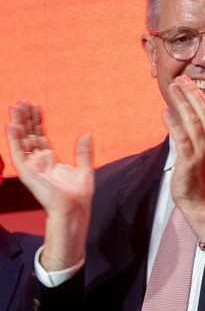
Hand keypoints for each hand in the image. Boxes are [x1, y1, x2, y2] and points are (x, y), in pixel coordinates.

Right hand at [6, 100, 93, 269]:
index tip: (35, 106)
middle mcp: (38, 163)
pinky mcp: (28, 174)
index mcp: (50, 161)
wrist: (75, 209)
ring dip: (18, 124)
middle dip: (26, 119)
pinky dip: (14, 140)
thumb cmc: (78, 194)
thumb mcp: (84, 169)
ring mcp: (32, 168)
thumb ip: (83, 152)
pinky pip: (18, 155)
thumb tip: (86, 135)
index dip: (37, 122)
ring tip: (15, 107)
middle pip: (29, 136)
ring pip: (21, 142)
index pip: (40, 137)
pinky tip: (11, 125)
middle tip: (23, 101)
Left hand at [162, 76, 204, 240]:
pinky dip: (174, 124)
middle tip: (179, 78)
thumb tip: (177, 118)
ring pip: (193, 121)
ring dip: (182, 103)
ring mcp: (201, 151)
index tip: (188, 81)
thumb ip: (192, 135)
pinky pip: (182, 139)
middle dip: (191, 93)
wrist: (201, 202)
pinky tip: (165, 113)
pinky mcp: (189, 161)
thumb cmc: (198, 178)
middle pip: (202, 111)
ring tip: (172, 89)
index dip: (198, 94)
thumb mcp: (200, 152)